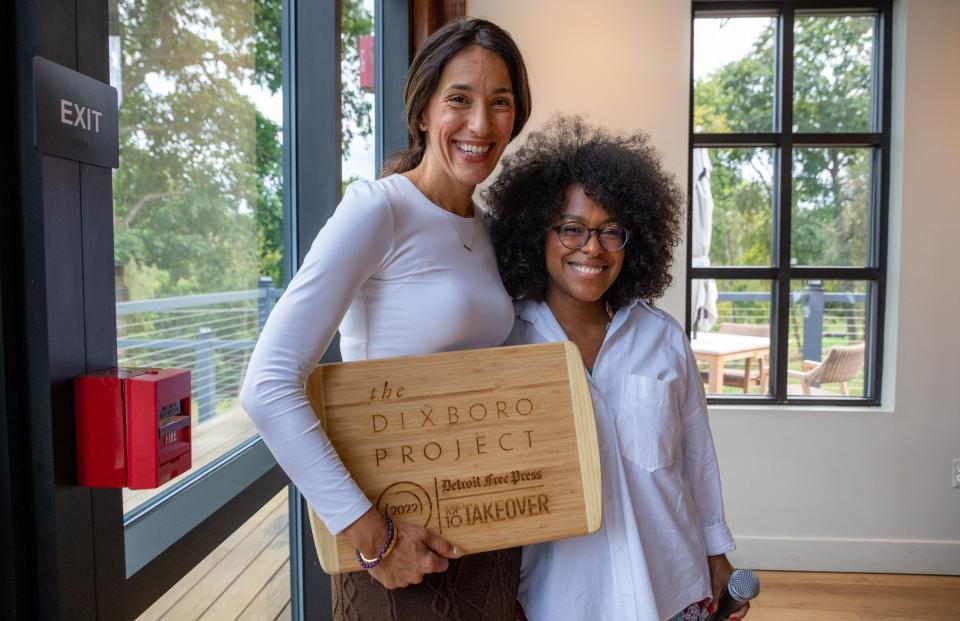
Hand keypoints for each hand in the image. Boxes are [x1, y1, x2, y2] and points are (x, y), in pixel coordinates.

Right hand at [342, 508, 462, 589]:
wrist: (374, 541)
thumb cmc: (399, 535)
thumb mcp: (424, 534)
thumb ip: (442, 545)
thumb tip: (458, 552)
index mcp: (427, 564)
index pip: (442, 564)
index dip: (436, 555)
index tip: (427, 548)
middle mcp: (417, 576)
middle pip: (425, 569)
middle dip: (420, 560)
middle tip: (410, 547)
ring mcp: (403, 581)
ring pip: (411, 575)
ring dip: (407, 566)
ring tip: (398, 552)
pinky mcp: (390, 583)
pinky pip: (397, 578)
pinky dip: (395, 571)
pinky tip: (390, 560)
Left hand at [707, 554, 749, 619]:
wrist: (713, 555)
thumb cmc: (717, 566)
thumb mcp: (715, 585)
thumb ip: (714, 599)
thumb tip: (712, 610)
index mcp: (741, 588)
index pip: (745, 605)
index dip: (740, 613)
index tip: (731, 617)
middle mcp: (740, 588)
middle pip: (742, 605)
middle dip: (737, 614)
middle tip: (729, 619)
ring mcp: (734, 586)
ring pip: (737, 602)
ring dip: (733, 609)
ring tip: (727, 616)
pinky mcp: (728, 585)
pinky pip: (731, 596)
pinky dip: (728, 603)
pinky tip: (723, 607)